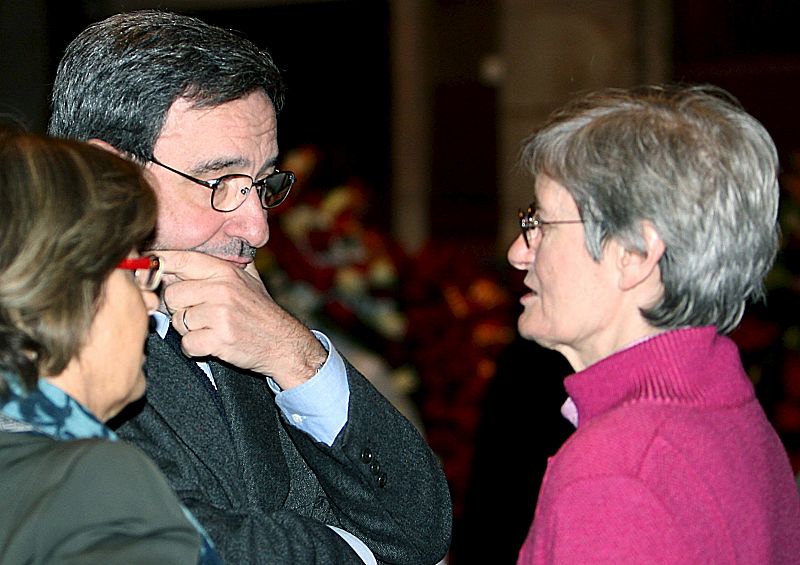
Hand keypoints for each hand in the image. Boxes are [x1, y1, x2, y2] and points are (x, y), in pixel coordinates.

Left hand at [157, 250, 326, 388]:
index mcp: (225, 270)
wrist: (283, 342)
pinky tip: (212, 343)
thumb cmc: (260, 311)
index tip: (149, 272)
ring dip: (189, 330)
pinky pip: (187, 343)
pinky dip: (196, 348)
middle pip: (172, 295)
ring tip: (211, 329)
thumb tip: (179, 255)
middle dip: (180, 308)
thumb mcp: (247, 278)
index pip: (179, 259)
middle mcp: (222, 288)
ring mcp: (221, 313)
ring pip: (178, 320)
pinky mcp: (220, 338)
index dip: (158, 266)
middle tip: (200, 315)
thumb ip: (220, 263)